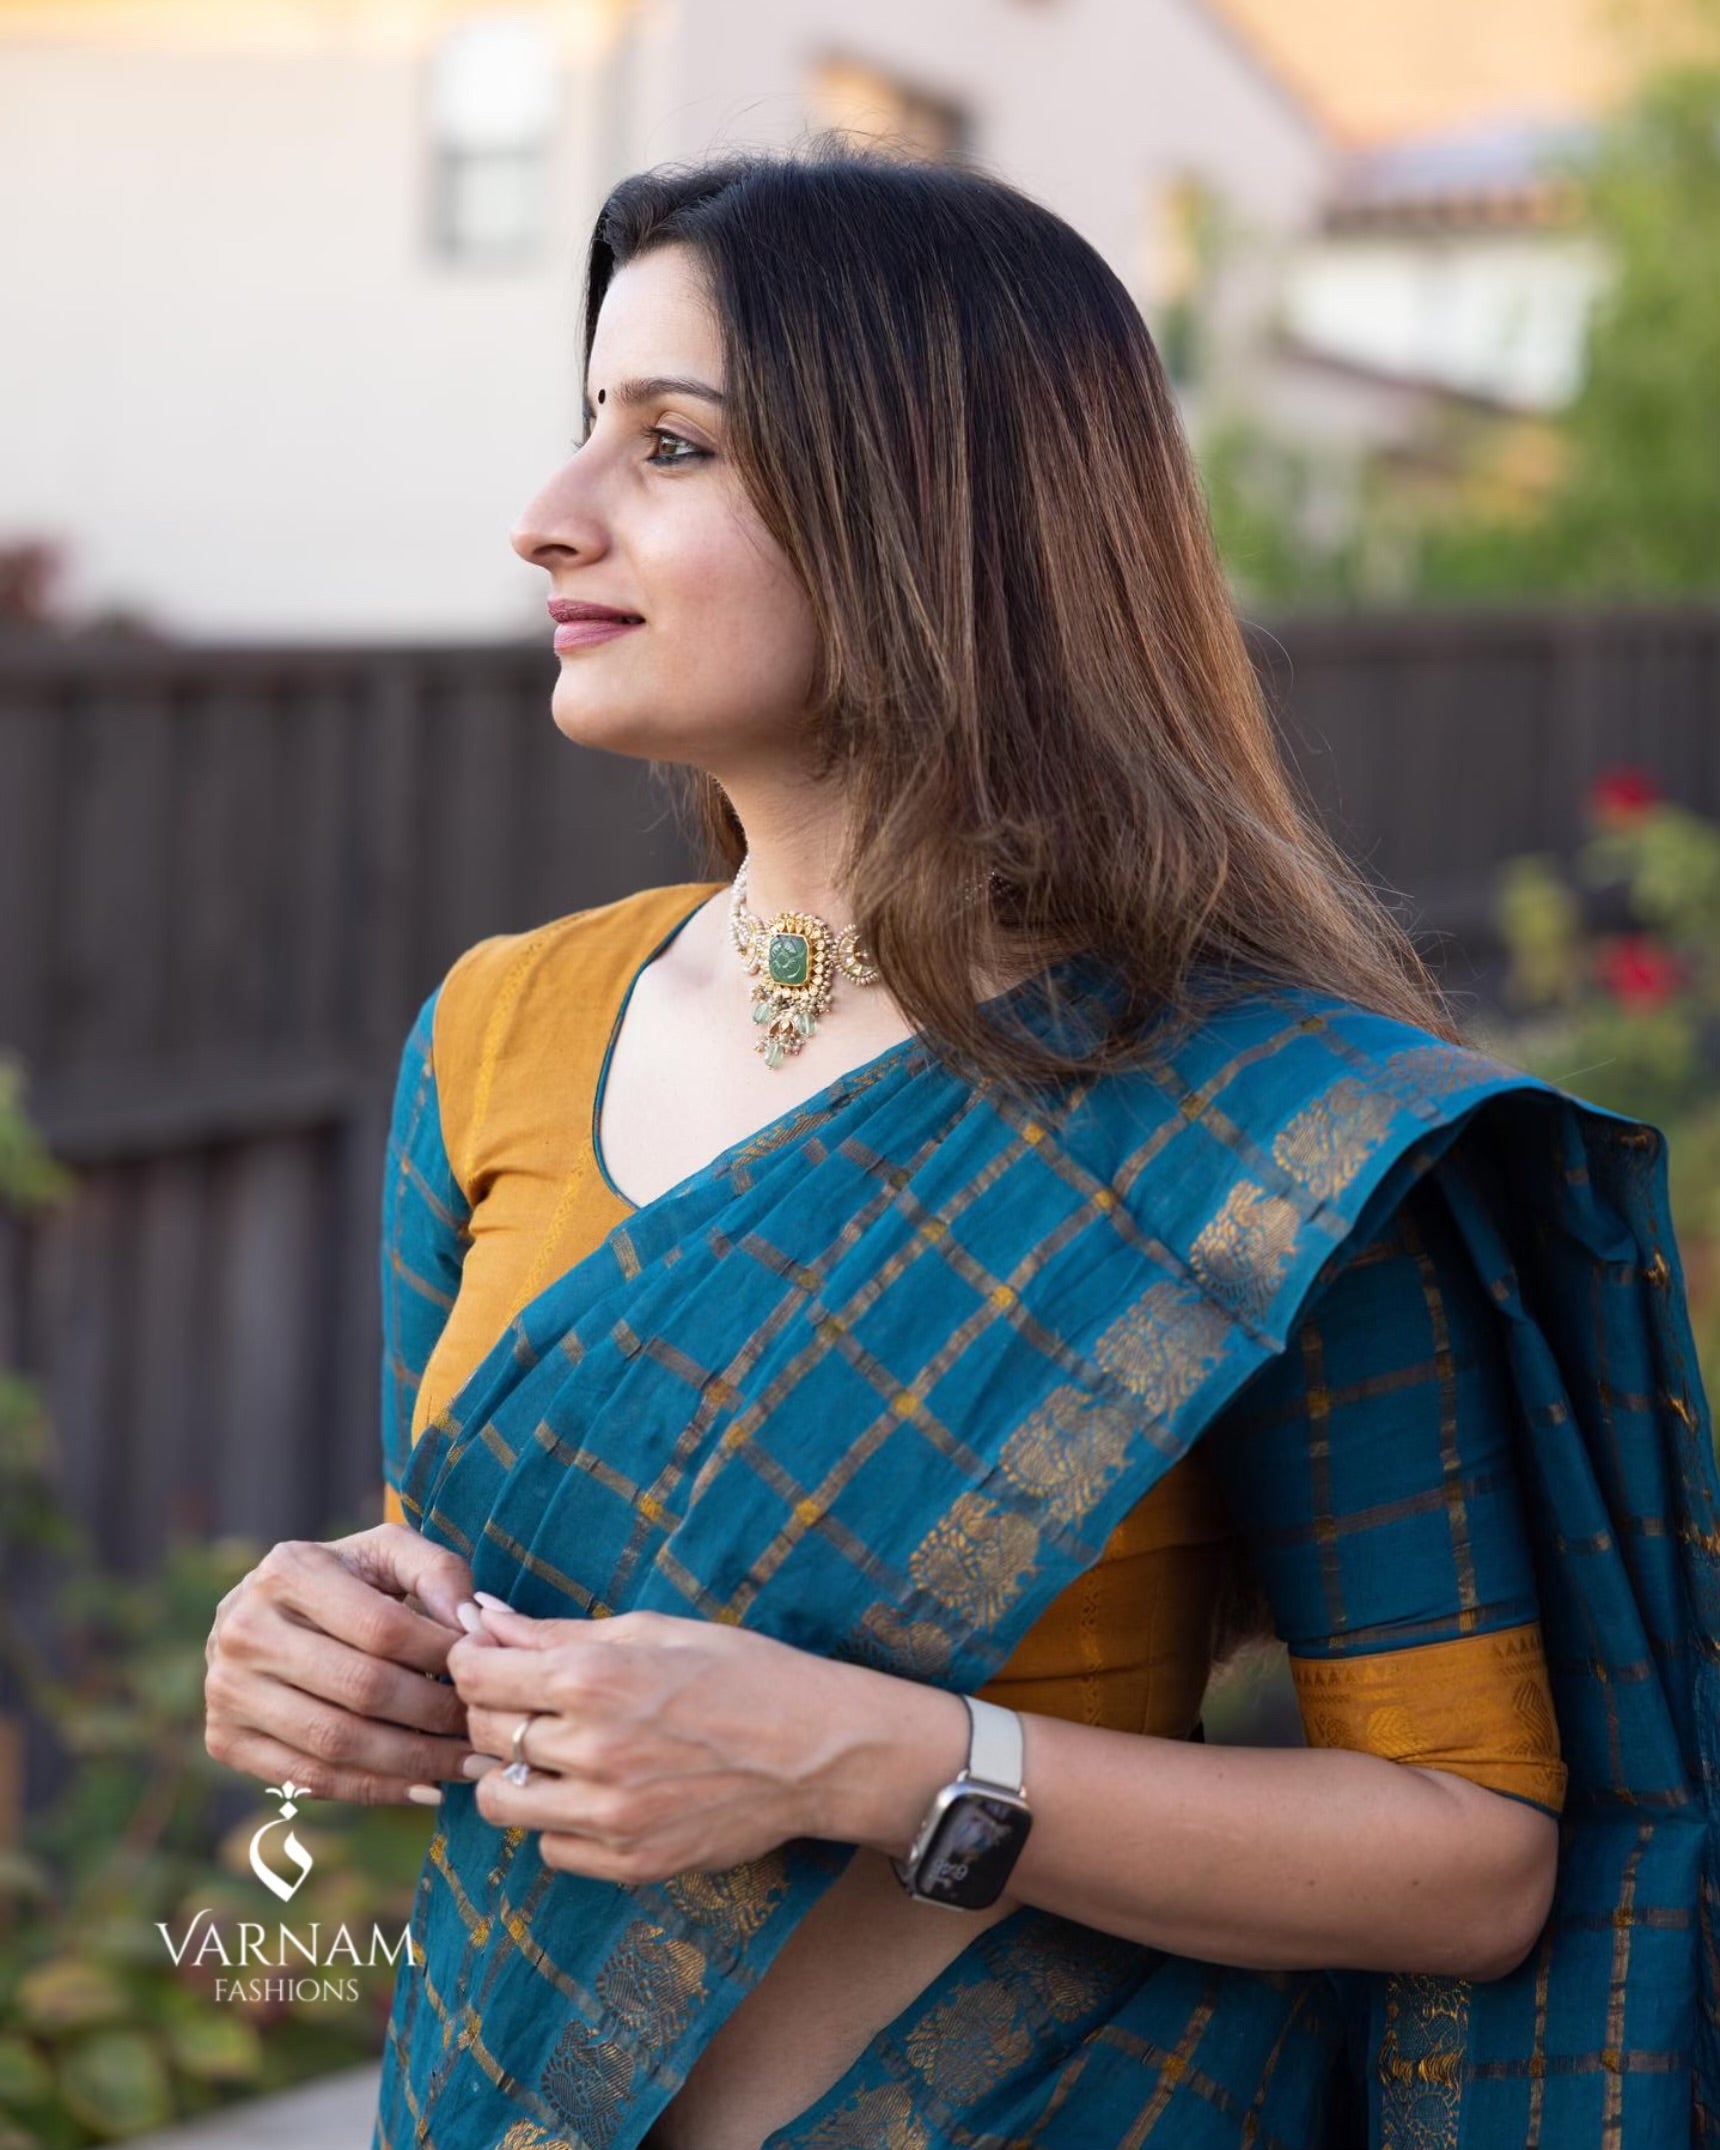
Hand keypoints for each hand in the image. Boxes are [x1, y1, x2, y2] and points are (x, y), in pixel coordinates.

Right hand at [204, 1523, 479, 1804]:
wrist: (268, 1612)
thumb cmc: (349, 1580)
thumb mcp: (389, 1553)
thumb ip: (438, 1573)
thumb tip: (474, 1626)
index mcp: (288, 1569)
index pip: (383, 1628)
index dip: (443, 1656)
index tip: (487, 1673)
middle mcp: (244, 1628)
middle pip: (362, 1689)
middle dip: (436, 1716)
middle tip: (486, 1729)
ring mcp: (226, 1688)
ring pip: (336, 1743)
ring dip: (414, 1763)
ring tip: (469, 1764)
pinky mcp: (223, 1739)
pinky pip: (309, 1779)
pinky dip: (375, 1791)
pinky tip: (426, 1788)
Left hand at [446, 1599, 948, 1883]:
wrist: (817, 1748)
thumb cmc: (741, 1671)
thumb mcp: (652, 1630)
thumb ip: (557, 1632)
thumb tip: (483, 1616)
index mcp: (593, 1680)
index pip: (476, 1675)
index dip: (474, 1662)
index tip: (491, 1660)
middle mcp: (591, 1752)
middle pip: (484, 1735)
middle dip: (496, 1711)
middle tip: (531, 1700)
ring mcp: (609, 1817)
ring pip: (501, 1802)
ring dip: (515, 1773)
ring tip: (555, 1752)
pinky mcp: (629, 1864)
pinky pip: (550, 1849)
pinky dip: (558, 1821)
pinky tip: (595, 1792)